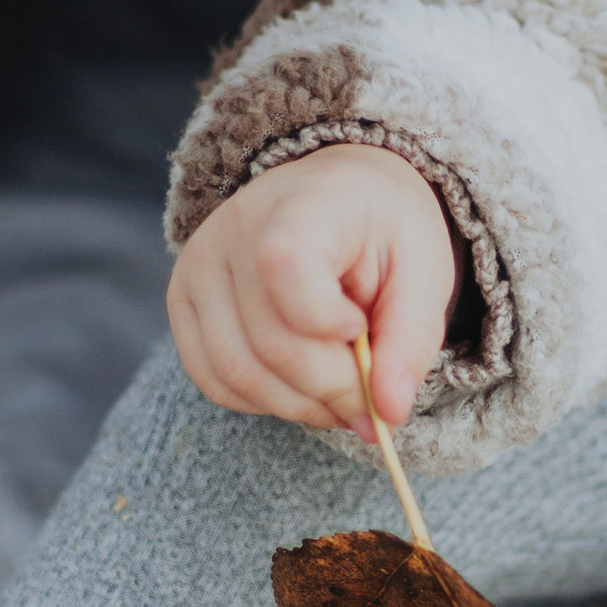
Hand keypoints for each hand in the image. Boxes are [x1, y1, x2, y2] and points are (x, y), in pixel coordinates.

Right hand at [168, 146, 457, 432]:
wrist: (338, 193)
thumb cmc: (384, 231)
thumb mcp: (424, 270)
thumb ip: (411, 339)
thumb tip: (390, 413)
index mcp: (300, 204)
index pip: (286, 268)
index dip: (328, 322)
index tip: (362, 325)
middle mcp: (233, 229)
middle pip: (270, 343)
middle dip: (331, 391)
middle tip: (369, 403)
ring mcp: (198, 266)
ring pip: (236, 373)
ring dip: (298, 406)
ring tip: (340, 400)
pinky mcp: (181, 299)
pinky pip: (212, 379)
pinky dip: (262, 401)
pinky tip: (300, 388)